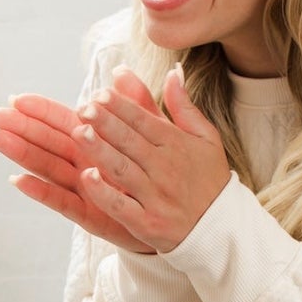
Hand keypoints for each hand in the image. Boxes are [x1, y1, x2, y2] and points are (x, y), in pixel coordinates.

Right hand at [0, 80, 155, 252]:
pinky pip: (61, 201)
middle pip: (46, 141)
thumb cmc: (158, 175)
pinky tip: (18, 180)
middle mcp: (83, 163)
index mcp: (95, 142)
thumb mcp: (152, 134)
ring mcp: (83, 189)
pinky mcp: (89, 214)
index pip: (61, 120)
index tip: (15, 98)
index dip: (39, 109)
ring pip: (46, 166)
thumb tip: (120, 72)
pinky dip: (40, 191)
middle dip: (19, 127)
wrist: (179, 221)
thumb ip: (136, 105)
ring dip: (20, 152)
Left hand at [74, 64, 229, 251]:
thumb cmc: (208, 179)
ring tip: (78, 132)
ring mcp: (156, 197)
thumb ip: (184, 106)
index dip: (122, 107)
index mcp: (177, 146)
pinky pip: (122, 206)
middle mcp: (165, 169)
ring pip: (123, 170)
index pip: (144, 121)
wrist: (222, 229)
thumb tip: (173, 72)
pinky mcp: (147, 223)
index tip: (100, 92)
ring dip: (100, 151)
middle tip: (84, 107)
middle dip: (106, 123)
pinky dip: (105, 193)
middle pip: (131, 142)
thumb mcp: (205, 139)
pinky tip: (87, 177)